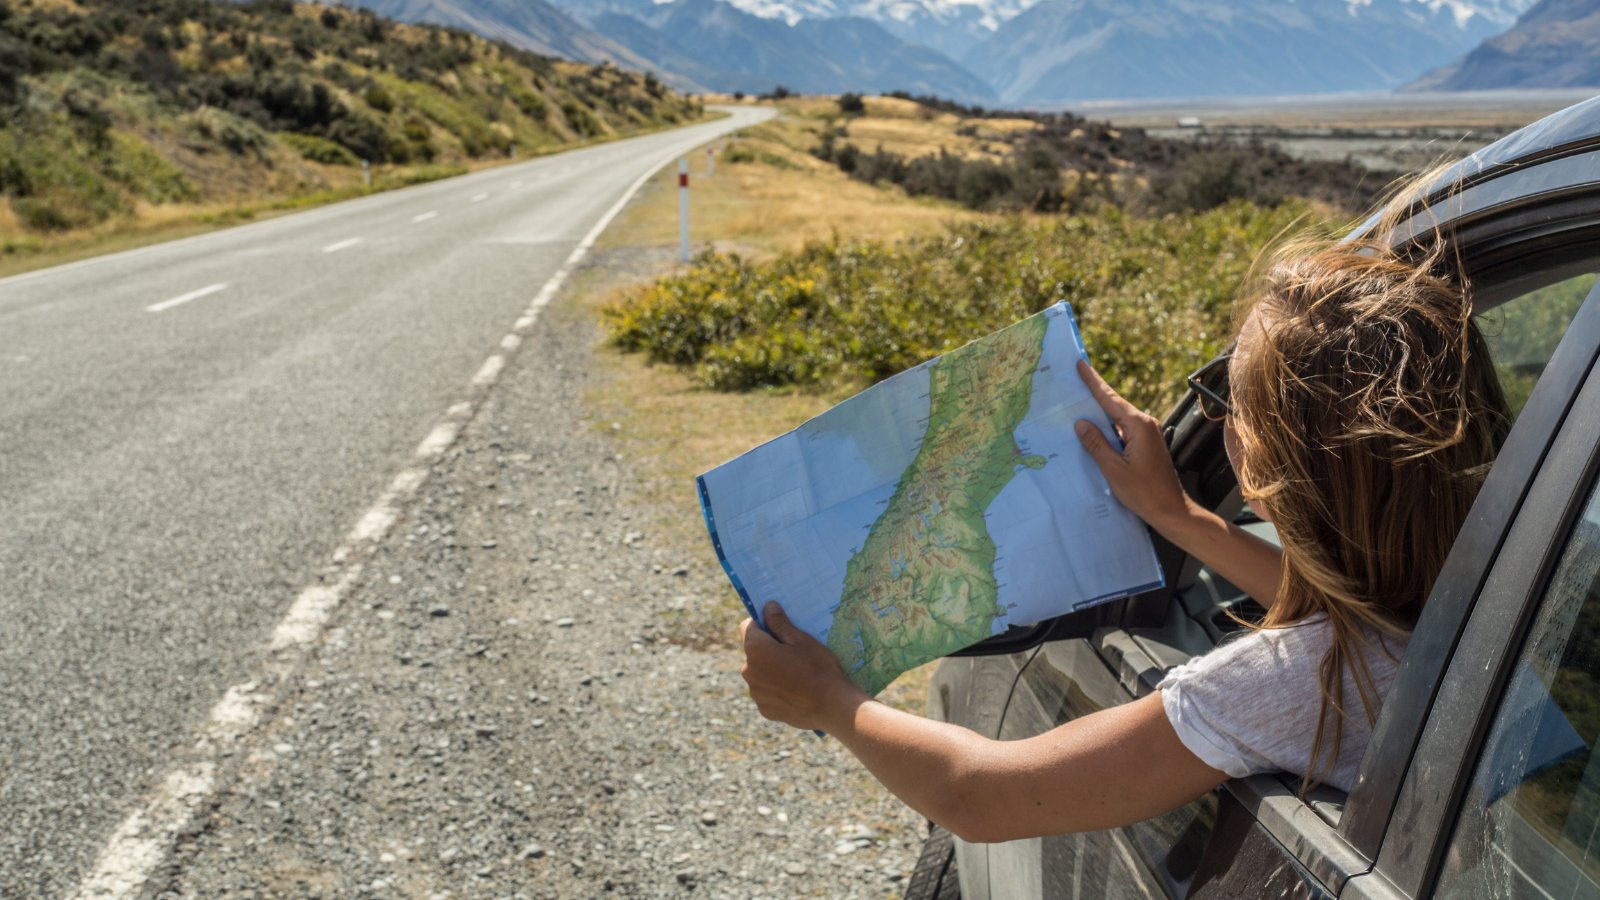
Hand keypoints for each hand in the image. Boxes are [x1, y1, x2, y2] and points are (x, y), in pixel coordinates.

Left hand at [740, 602, 868, 731]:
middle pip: (753, 652)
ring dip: (771, 670)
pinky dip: (776, 690)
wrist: (831, 706)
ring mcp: (756, 693)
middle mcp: (748, 671)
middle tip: (794, 652)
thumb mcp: (802, 640)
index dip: (762, 623)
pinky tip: (796, 691)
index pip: (747, 626)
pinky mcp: (764, 709)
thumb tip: (768, 607)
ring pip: (759, 673)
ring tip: (797, 673)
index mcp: (756, 649)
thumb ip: (780, 623)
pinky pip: (766, 693)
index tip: (778, 627)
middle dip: (768, 649)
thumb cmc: (818, 668)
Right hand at [1073, 359, 1189, 526]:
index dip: (1093, 381)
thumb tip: (1081, 423)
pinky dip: (1108, 428)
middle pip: (1114, 405)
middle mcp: (1146, 424)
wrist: (1171, 509)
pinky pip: (1123, 430)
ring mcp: (1148, 434)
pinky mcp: (1147, 444)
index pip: (1110, 399)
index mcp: (1139, 426)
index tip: (1081, 365)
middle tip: (1075, 378)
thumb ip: (1096, 444)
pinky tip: (1095, 431)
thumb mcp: (1114, 469)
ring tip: (1079, 404)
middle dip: (1094, 393)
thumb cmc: (1144, 493)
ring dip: (1100, 413)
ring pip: (1118, 418)